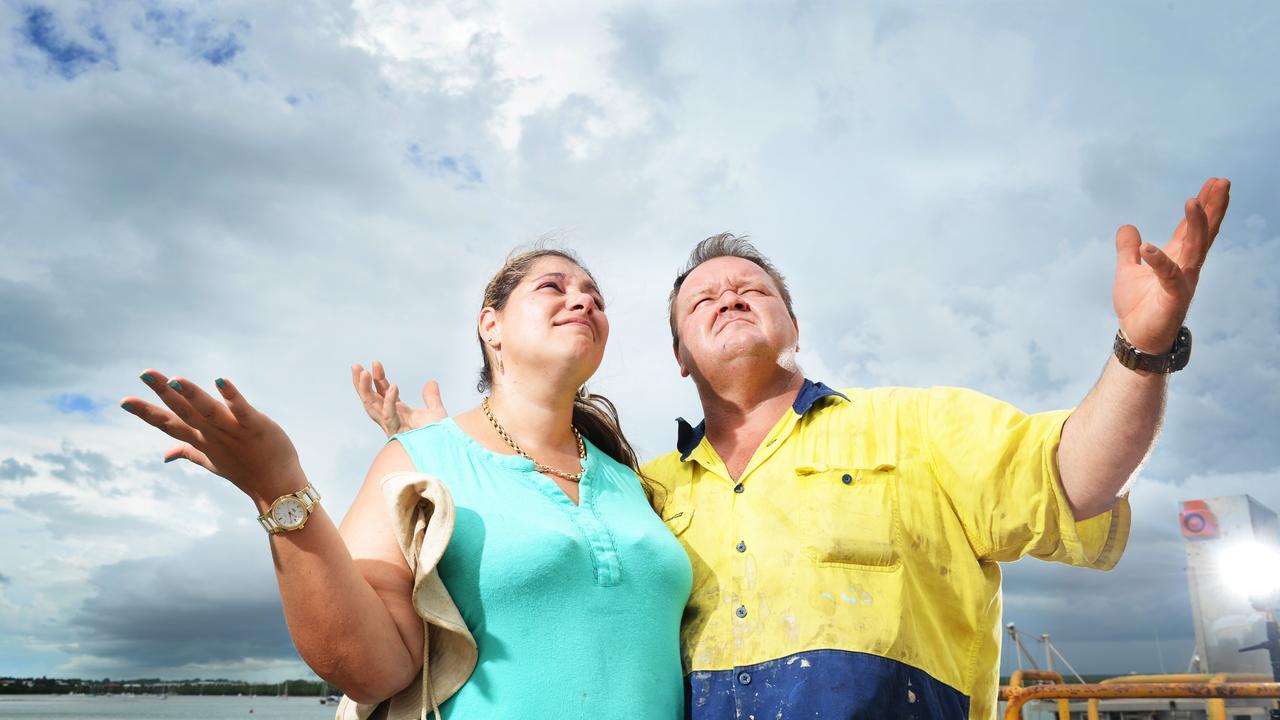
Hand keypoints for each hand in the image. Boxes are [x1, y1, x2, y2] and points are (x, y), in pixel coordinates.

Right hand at [121, 371, 305, 507]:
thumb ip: (188, 452)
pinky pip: (241, 409)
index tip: (124, 401)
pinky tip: (220, 380)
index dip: (147, 413)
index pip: (170, 424)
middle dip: (164, 392)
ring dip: (192, 394)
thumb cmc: (244, 471)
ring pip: (208, 410)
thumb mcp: (211, 461)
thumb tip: (164, 455)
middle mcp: (213, 434)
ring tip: (176, 379)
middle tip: (144, 373)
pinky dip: (231, 396)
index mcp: (202, 440)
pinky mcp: (256, 426)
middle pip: (184, 411)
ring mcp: (233, 430)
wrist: (276, 487)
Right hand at [351, 361, 447, 437]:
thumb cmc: (439, 438)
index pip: (381, 394)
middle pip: (370, 401)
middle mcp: (390, 420)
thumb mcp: (435, 412)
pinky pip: (389, 415)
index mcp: (397, 414)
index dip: (378, 378)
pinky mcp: (397, 433)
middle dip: (361, 384)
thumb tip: (431, 382)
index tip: (376, 363)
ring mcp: (392, 427)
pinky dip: (390, 401)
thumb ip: (432, 398)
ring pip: (371, 407)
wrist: (446, 450)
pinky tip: (394, 387)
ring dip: (365, 390)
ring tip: (363, 372)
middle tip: (355, 366)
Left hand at [1113, 177, 1230, 352]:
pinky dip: (1158, 260)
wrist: (1136, 336)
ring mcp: (1182, 281)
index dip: (1203, 205)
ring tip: (1193, 201)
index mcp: (1177, 258)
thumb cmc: (1138, 306)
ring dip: (1196, 225)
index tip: (1214, 182)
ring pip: (1194, 248)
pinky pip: (1168, 275)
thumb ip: (1128, 249)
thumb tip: (1127, 226)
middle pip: (1204, 232)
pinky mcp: (1172, 297)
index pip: (1193, 227)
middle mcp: (1186, 266)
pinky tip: (1148, 246)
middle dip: (1213, 207)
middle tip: (1222, 182)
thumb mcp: (1128, 270)